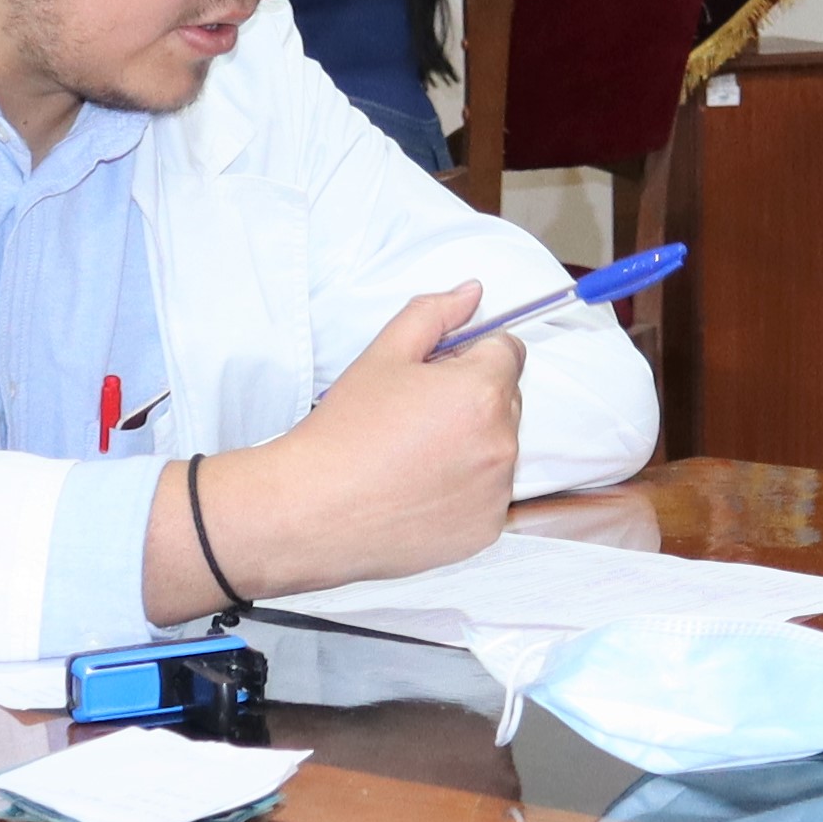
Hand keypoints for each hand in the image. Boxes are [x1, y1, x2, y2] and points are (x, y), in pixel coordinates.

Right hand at [141, 283, 522, 619]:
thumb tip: (473, 292)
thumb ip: (434, 314)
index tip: (436, 374)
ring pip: (500, 448)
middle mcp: (502, 442)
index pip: (508, 351)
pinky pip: (490, 495)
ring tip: (415, 455)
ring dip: (473, 443)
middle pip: (507, 399)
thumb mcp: (383, 354)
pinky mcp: (486, 529)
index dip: (471, 355)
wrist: (313, 510)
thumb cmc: (344, 431)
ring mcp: (497, 491)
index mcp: (482, 391)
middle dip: (474, 397)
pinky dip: (466, 489)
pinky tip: (421, 489)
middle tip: (416, 416)